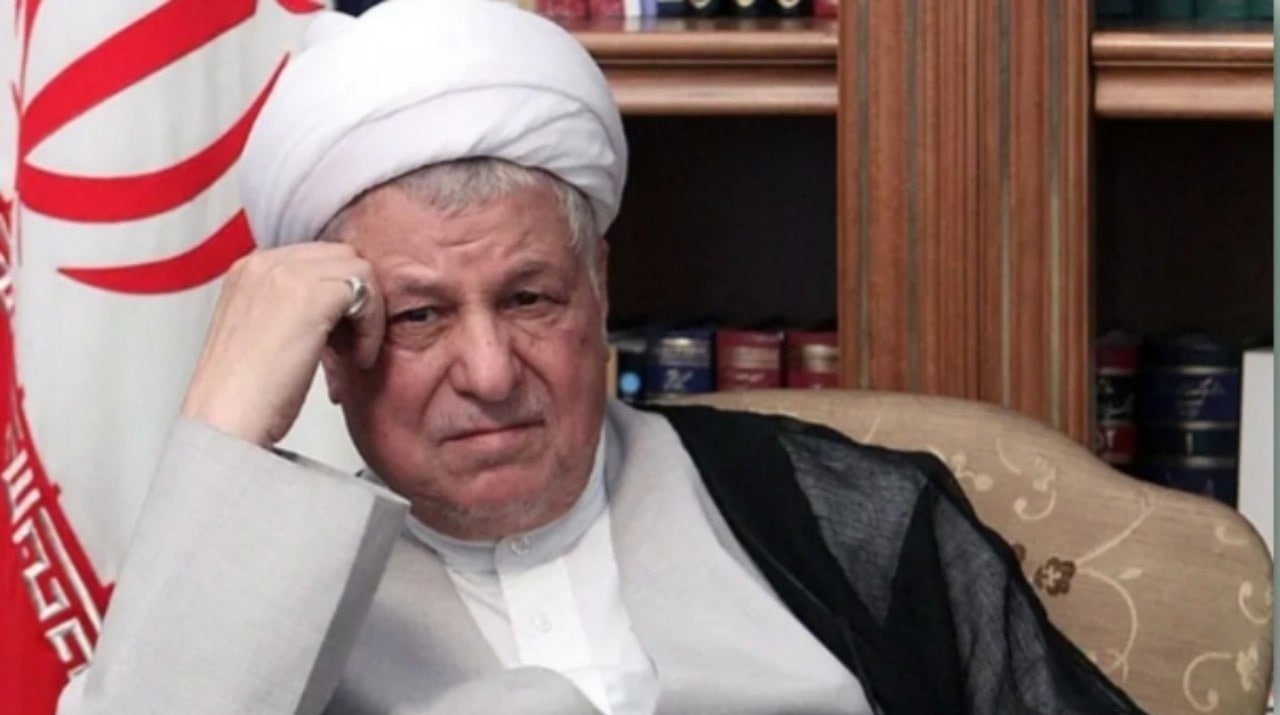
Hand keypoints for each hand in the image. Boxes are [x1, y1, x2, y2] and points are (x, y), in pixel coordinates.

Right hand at [181, 243, 384, 445]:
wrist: (225, 422)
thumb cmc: (243, 397)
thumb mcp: (263, 337)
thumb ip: (289, 311)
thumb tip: (332, 310)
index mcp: (248, 271)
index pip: (315, 258)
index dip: (337, 296)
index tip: (337, 339)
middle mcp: (263, 263)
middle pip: (340, 257)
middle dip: (355, 300)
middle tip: (350, 346)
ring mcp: (285, 274)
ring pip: (358, 270)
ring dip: (367, 313)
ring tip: (354, 355)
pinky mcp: (311, 295)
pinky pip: (366, 291)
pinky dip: (372, 326)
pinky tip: (357, 359)